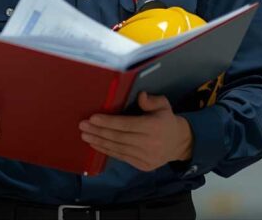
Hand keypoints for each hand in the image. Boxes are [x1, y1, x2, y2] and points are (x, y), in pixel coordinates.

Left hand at [79, 91, 193, 171]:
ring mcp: (146, 156)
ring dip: (99, 142)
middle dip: (98, 132)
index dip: (108, 122)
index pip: (126, 124)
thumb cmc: (166, 120)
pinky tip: (97, 145)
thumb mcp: (163, 105)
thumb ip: (151, 101)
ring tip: (85, 136)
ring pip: (118, 149)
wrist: (179, 143)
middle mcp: (149, 143)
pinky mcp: (142, 165)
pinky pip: (121, 157)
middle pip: (118, 137)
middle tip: (82, 126)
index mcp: (153, 126)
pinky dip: (107, 151)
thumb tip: (140, 96)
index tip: (92, 118)